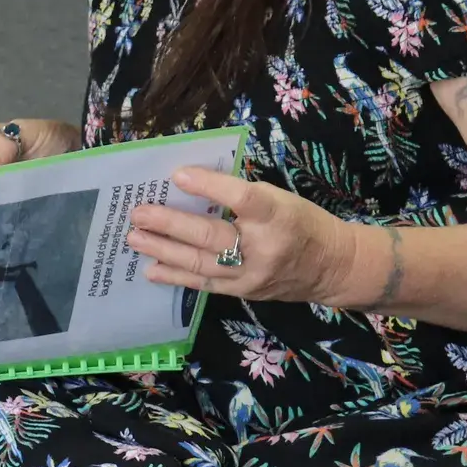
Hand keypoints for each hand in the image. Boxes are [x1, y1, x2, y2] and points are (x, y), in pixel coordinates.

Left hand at [126, 166, 356, 304]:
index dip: (209, 186)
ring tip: (134, 238)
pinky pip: (204, 285)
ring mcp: (252, 274)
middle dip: (170, 224)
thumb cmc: (301, 222)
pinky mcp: (243, 292)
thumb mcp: (280, 199)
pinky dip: (176, 276)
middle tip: (138, 213)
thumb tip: (192, 187)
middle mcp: (264, 247)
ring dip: (163, 250)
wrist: (331, 267)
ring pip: (202, 263)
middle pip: (212, 236)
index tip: (177, 175)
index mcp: (278, 215)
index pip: (242, 198)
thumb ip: (241, 196)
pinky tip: (151, 268)